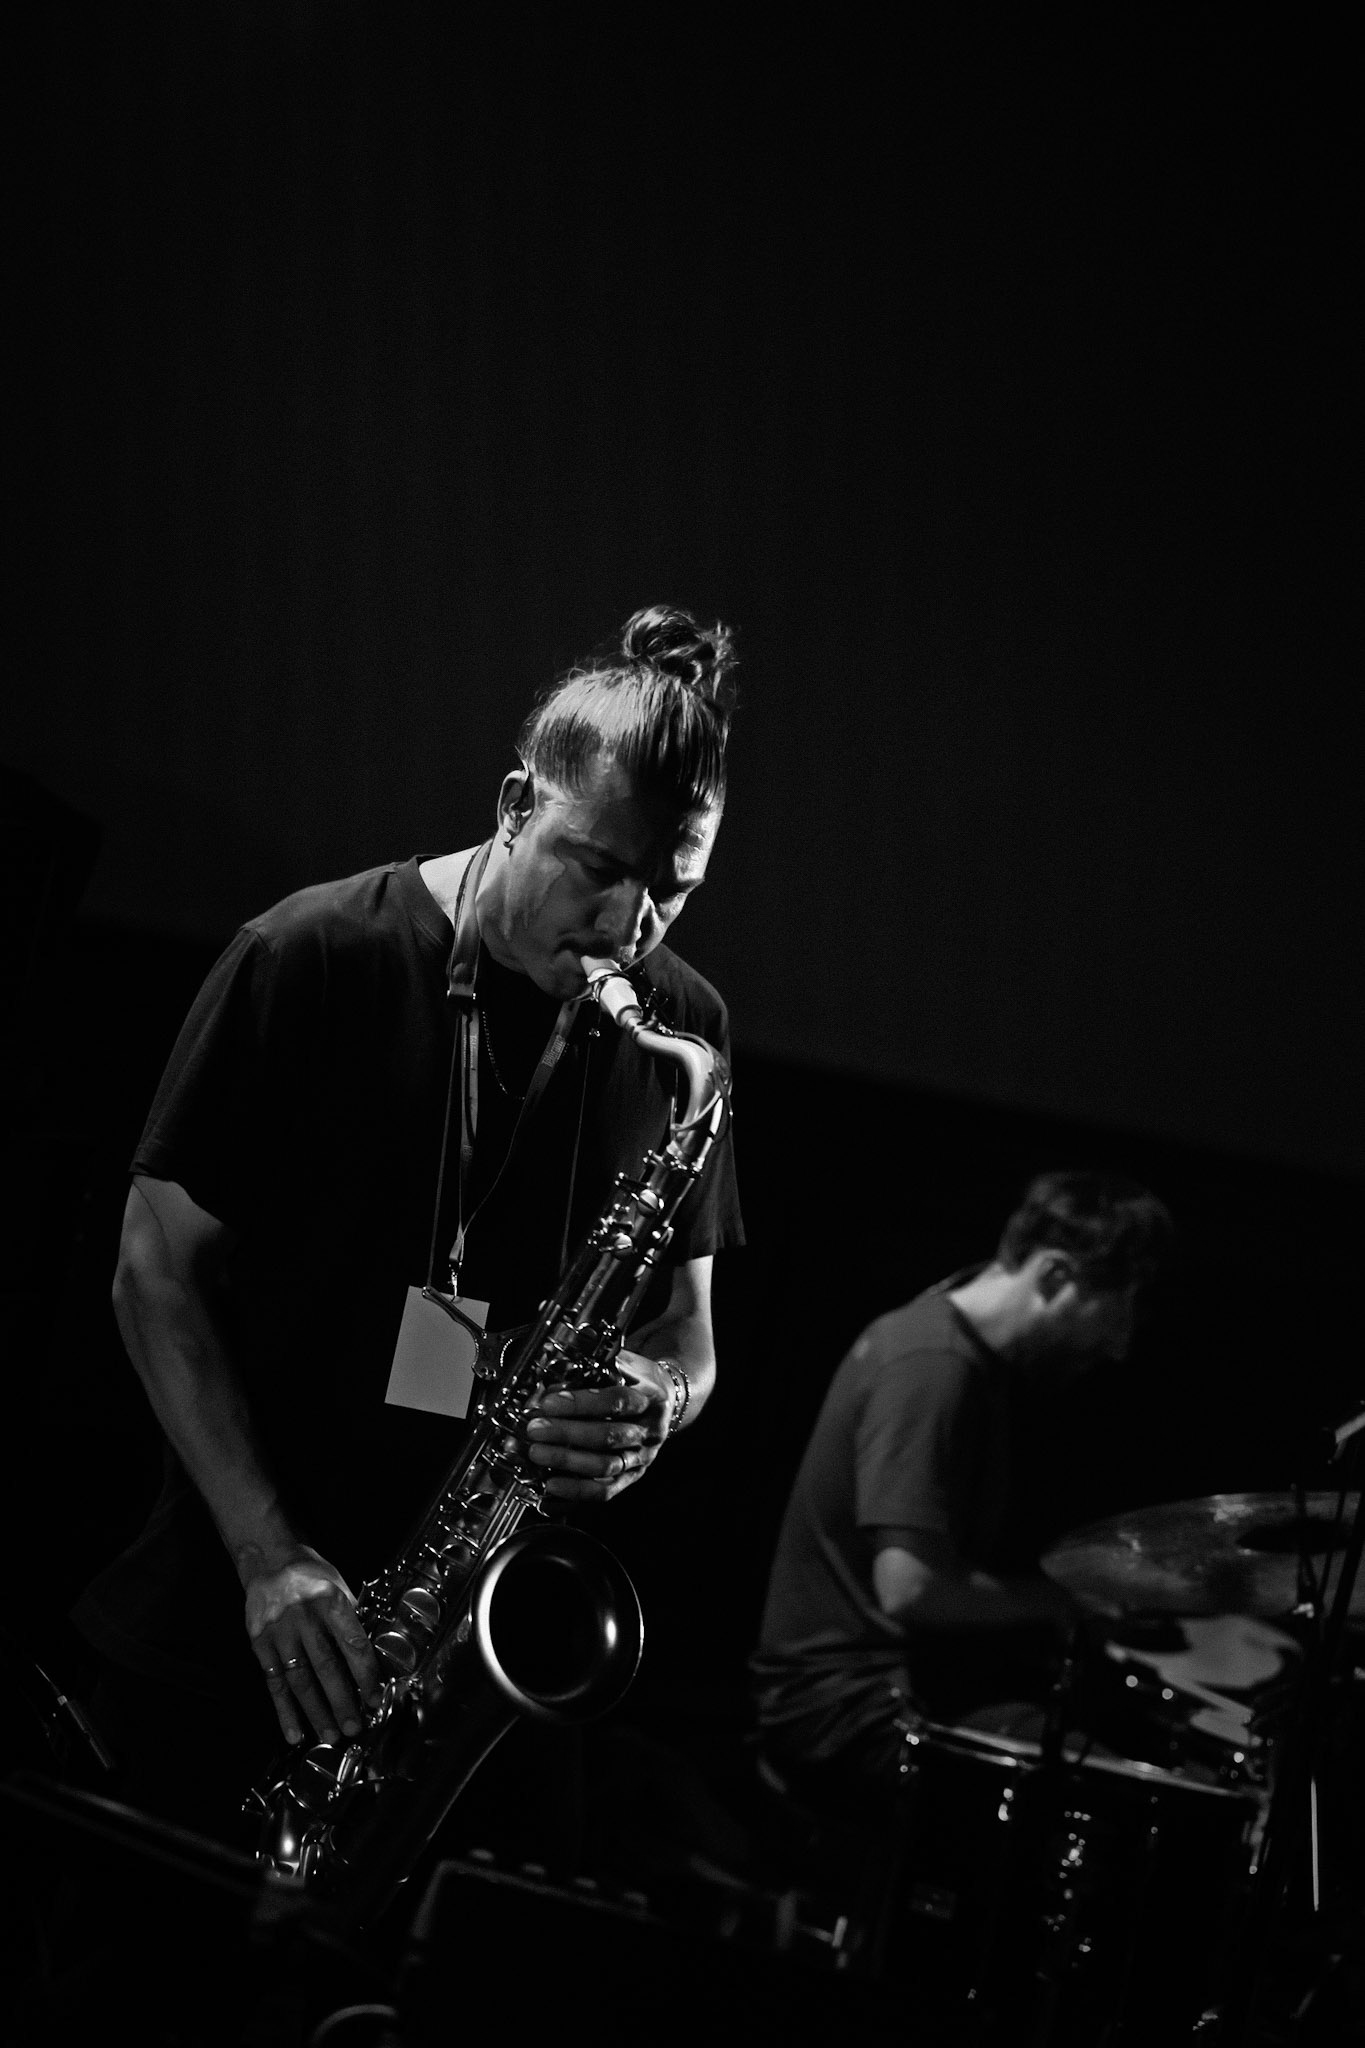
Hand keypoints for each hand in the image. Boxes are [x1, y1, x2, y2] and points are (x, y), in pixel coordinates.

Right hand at [244, 1545, 381, 1745]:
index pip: (352, 1643)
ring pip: (300, 1680)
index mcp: (331, 1601)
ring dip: (316, 1712)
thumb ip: (351, 1619)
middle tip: (354, 1728)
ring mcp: (279, 1633)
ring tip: (330, 1736)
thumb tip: (372, 1659)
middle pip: (326, 1666)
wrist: (268, 1559)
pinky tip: (294, 1733)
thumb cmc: (311, 1575)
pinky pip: (274, 1683)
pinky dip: (284, 1711)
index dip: (366, 1674)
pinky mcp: (260, 1644)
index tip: (375, 1698)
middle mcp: (304, 1618)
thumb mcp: (338, 1586)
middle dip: (342, 1701)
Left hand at [523, 1350, 676, 1502]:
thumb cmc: (639, 1381)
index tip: (549, 1403)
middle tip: (535, 1429)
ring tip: (537, 1453)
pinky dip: (576, 1491)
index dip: (581, 1403)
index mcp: (650, 1400)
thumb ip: (594, 1372)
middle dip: (567, 1434)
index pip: (617, 1402)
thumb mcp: (626, 1366)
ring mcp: (642, 1458)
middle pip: (608, 1437)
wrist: (666, 1403)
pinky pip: (605, 1491)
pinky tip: (552, 1485)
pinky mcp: (631, 1478)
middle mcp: (649, 1432)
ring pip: (605, 1466)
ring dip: (568, 1461)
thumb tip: (551, 1387)